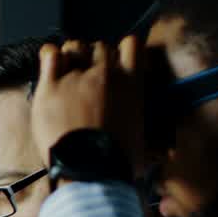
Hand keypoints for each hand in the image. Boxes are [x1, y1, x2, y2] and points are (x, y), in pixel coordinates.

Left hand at [31, 36, 145, 173]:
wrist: (89, 172)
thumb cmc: (119, 160)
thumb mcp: (143, 136)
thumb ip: (143, 121)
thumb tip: (167, 149)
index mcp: (132, 82)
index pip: (131, 44)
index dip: (122, 51)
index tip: (117, 64)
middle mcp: (105, 74)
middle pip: (99, 46)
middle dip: (94, 58)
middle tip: (87, 78)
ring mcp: (76, 78)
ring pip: (74, 47)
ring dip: (72, 56)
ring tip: (68, 72)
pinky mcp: (50, 87)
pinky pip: (50, 55)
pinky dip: (50, 57)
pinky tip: (50, 69)